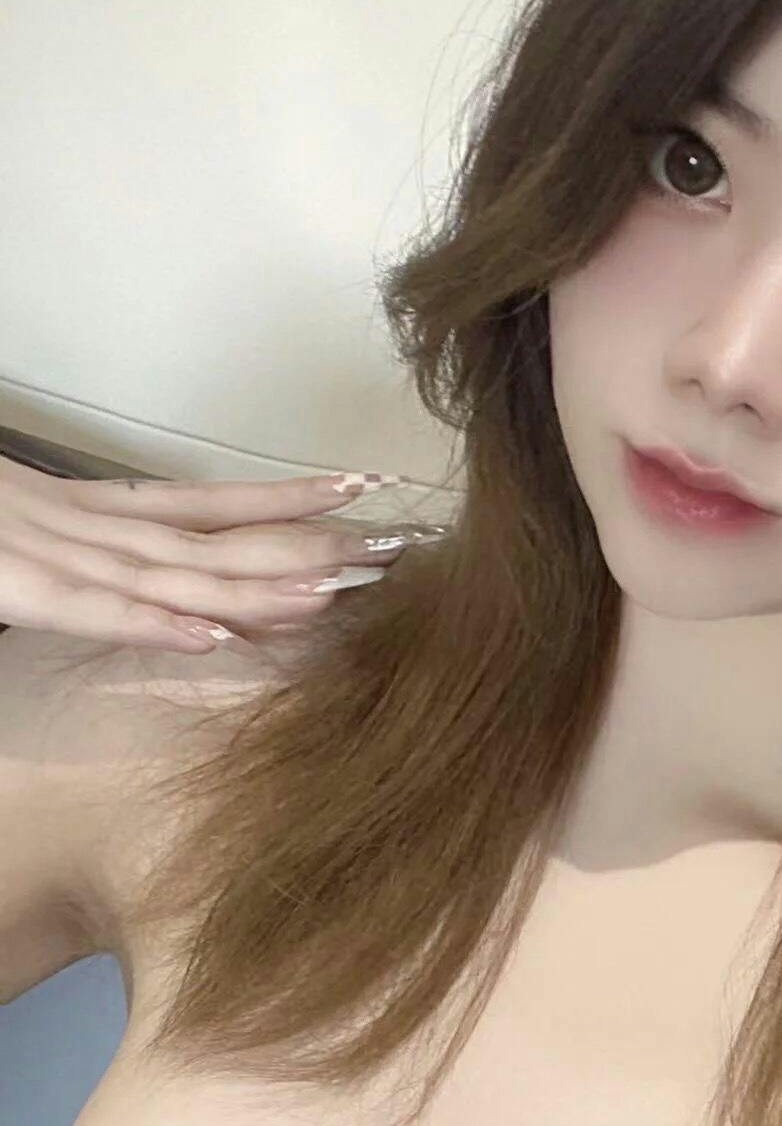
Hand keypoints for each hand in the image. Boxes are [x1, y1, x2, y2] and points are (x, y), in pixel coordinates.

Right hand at [0, 456, 417, 653]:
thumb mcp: (18, 531)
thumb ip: (77, 556)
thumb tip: (143, 573)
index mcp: (85, 509)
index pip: (206, 503)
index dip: (284, 498)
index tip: (357, 489)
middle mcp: (81, 523)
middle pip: (214, 535)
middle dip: (307, 542)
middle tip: (399, 545)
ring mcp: (43, 549)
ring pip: (170, 570)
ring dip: (258, 582)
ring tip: (341, 586)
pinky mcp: (4, 582)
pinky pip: (84, 608)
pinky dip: (148, 622)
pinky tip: (215, 637)